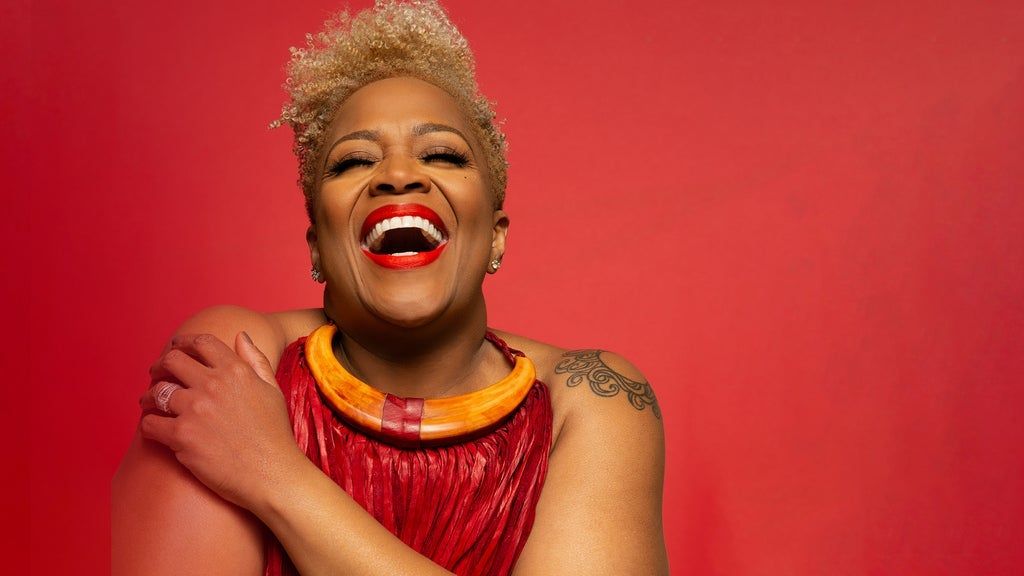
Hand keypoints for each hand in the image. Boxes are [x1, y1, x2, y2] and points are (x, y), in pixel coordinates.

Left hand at [139, 331, 304, 511]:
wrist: (273, 475)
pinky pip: (150, 424)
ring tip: (149, 404)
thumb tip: (241, 335)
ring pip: (157, 392)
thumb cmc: (275, 435)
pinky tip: (152, 428)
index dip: (184, 342)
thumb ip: (255, 359)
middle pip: (172, 361)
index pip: (202, 343)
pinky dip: (147, 425)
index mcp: (236, 371)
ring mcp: (195, 410)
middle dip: (160, 366)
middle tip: (156, 375)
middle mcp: (214, 385)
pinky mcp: (182, 437)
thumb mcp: (272, 389)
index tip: (176, 348)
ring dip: (149, 397)